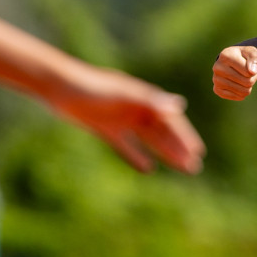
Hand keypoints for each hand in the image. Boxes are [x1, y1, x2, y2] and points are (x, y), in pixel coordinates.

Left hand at [48, 66, 203, 173]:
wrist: (59, 87)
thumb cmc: (93, 87)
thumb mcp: (122, 95)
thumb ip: (150, 101)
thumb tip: (180, 106)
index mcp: (144, 98)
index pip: (171, 120)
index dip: (185, 136)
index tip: (197, 152)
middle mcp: (136, 109)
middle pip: (162, 133)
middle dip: (178, 149)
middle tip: (193, 168)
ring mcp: (122, 120)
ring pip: (148, 140)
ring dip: (164, 153)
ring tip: (180, 169)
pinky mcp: (106, 129)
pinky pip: (126, 146)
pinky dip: (137, 156)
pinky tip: (148, 169)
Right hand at [213, 45, 256, 100]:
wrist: (231, 61)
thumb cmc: (243, 57)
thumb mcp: (251, 52)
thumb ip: (254, 59)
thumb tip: (252, 71)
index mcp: (225, 56)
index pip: (248, 72)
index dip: (254, 71)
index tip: (250, 66)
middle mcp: (218, 68)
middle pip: (247, 82)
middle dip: (252, 79)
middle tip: (248, 74)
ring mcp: (216, 79)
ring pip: (243, 91)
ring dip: (248, 87)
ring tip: (243, 79)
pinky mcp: (217, 90)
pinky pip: (237, 97)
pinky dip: (242, 93)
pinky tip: (238, 85)